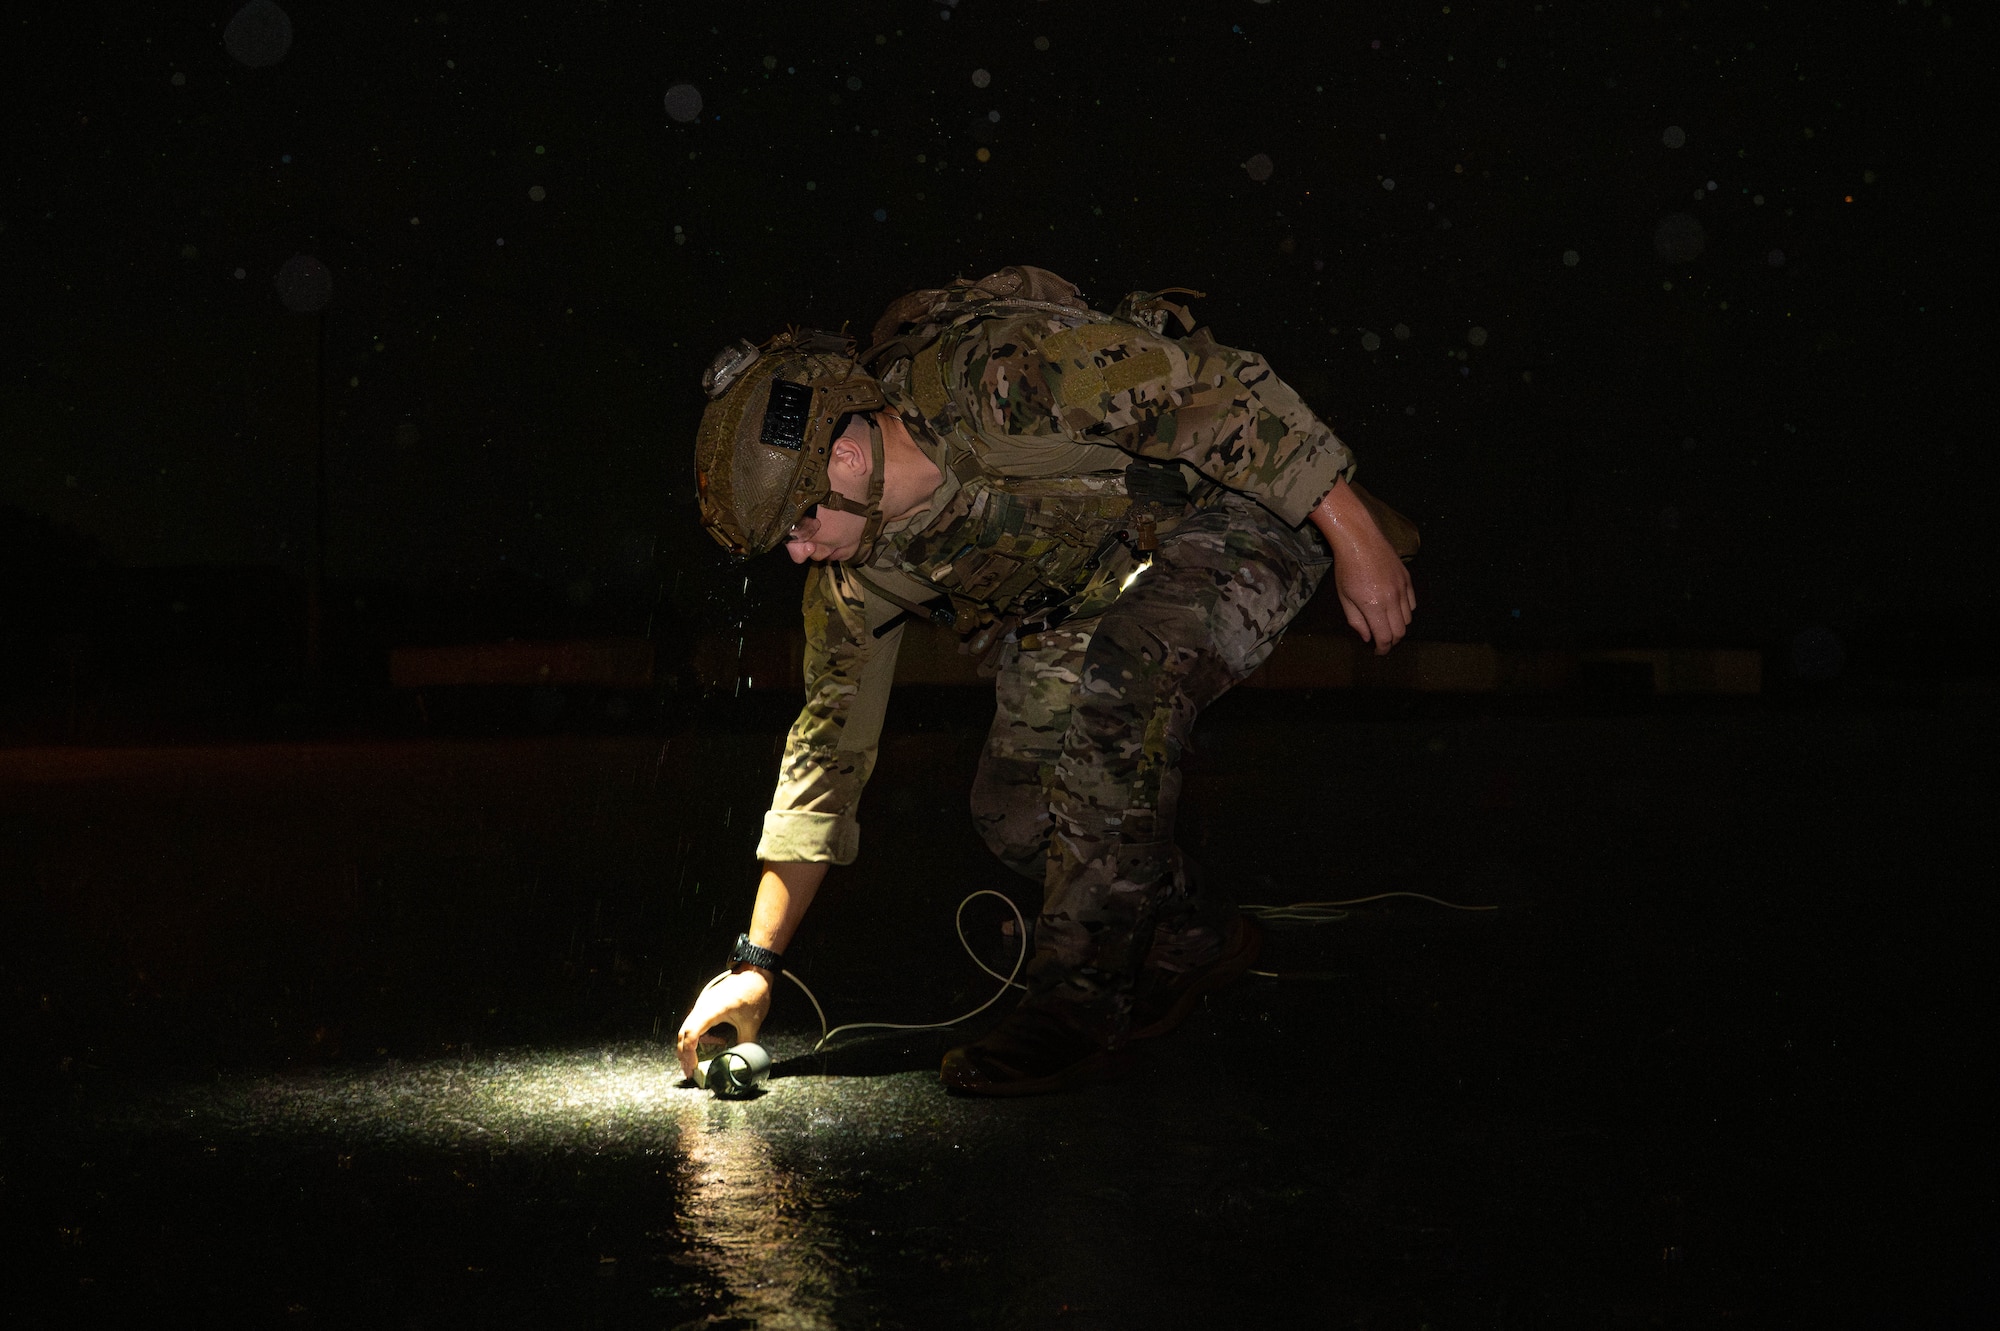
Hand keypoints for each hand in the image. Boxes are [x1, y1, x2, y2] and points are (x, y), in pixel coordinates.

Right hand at [675, 967, 771, 1080]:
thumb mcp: (752, 1023)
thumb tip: (743, 1062)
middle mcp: (702, 1006)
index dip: (689, 1053)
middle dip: (684, 1055)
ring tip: (696, 1063)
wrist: (754, 973)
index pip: (691, 1033)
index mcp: (712, 1010)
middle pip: (683, 1033)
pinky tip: (714, 1043)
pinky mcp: (705, 1005)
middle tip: (689, 1073)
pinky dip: (699, 1036)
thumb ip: (746, 1044)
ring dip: (689, 1047)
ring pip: (687, 1028)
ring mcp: (702, 1005)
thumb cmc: (753, 993)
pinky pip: (695, 1023)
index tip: (692, 1068)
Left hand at [1311, 480, 1415, 654]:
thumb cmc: (1347, 568)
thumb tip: (1368, 637)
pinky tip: (1395, 609)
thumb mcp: (1344, 597)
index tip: (1378, 652)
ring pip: (1408, 619)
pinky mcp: (1407, 579)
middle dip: (1391, 641)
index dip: (1382, 649)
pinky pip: (1413, 603)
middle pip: (1400, 632)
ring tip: (1387, 625)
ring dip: (1399, 627)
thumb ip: (1356, 620)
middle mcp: (1392, 599)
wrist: (1359, 539)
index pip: (1385, 637)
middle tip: (1382, 642)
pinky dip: (1406, 611)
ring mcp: (1402, 588)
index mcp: (1373, 606)